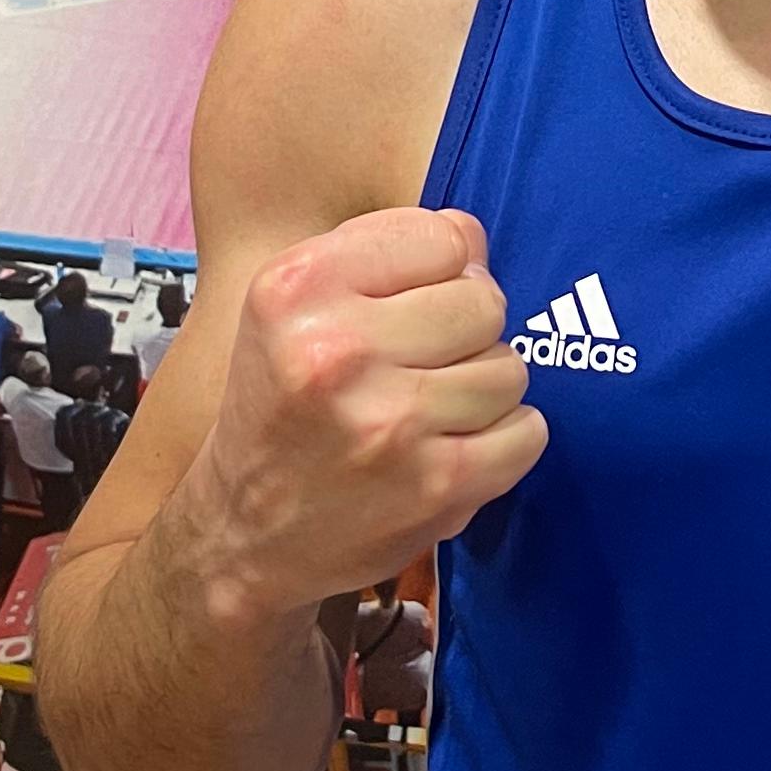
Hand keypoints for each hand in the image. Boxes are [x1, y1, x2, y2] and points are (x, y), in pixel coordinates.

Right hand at [172, 207, 544, 620]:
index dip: (439, 270)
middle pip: (484, 300)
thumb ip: (381, 254)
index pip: (444, 236)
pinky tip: (450, 448)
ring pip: (510, 367)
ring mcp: (392, 422)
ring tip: (427, 410)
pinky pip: (528, 432)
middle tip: (417, 365)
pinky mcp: (436, 485)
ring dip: (482, 389)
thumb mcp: (290, 308)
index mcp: (297, 287)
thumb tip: (474, 240)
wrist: (243, 535)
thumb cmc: (281, 406)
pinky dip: (502, 441)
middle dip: (465, 329)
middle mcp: (338, 349)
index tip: (406, 305)